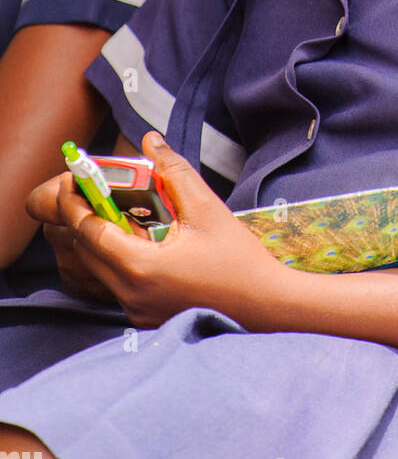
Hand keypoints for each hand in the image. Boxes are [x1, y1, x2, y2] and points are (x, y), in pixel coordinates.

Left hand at [27, 132, 285, 328]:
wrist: (265, 308)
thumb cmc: (239, 261)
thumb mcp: (206, 209)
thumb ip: (173, 172)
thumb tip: (151, 141)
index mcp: (141, 267)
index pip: (90, 231)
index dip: (75, 203)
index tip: (70, 178)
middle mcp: (130, 294)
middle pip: (87, 252)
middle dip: (81, 218)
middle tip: (84, 188)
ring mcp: (136, 310)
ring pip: (99, 270)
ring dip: (97, 239)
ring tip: (108, 209)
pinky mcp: (146, 316)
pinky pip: (116, 284)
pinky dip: (115, 258)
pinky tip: (133, 239)